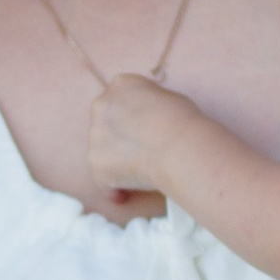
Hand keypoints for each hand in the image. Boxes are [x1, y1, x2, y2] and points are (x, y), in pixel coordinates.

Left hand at [87, 70, 194, 208]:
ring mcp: (95, 135)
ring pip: (102, 152)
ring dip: (115, 163)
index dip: (130, 117)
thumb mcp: (168, 98)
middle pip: (106, 123)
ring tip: (137, 176)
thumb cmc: (184, 122)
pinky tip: (126, 195)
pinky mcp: (96, 163)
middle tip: (138, 154)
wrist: (177, 146)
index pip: (120, 99)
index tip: (141, 130)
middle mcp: (102, 105)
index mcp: (122, 84)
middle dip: (118, 138)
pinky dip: (113, 189)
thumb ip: (150, 105)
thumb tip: (150, 117)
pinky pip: (103, 180)